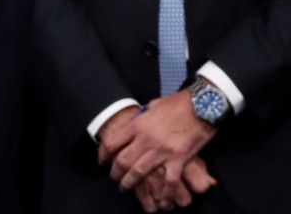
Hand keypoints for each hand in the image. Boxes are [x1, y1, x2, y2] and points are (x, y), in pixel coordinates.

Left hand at [98, 91, 216, 201]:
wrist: (202, 106)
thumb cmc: (178, 104)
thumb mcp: (153, 105)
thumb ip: (143, 116)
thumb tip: (137, 119)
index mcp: (137, 125)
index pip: (112, 143)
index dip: (103, 155)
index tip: (102, 161)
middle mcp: (145, 139)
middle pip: (122, 161)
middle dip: (116, 173)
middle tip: (115, 179)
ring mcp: (162, 150)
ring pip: (139, 172)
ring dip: (130, 183)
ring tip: (127, 188)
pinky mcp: (179, 158)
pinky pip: (169, 181)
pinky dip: (164, 193)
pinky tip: (162, 200)